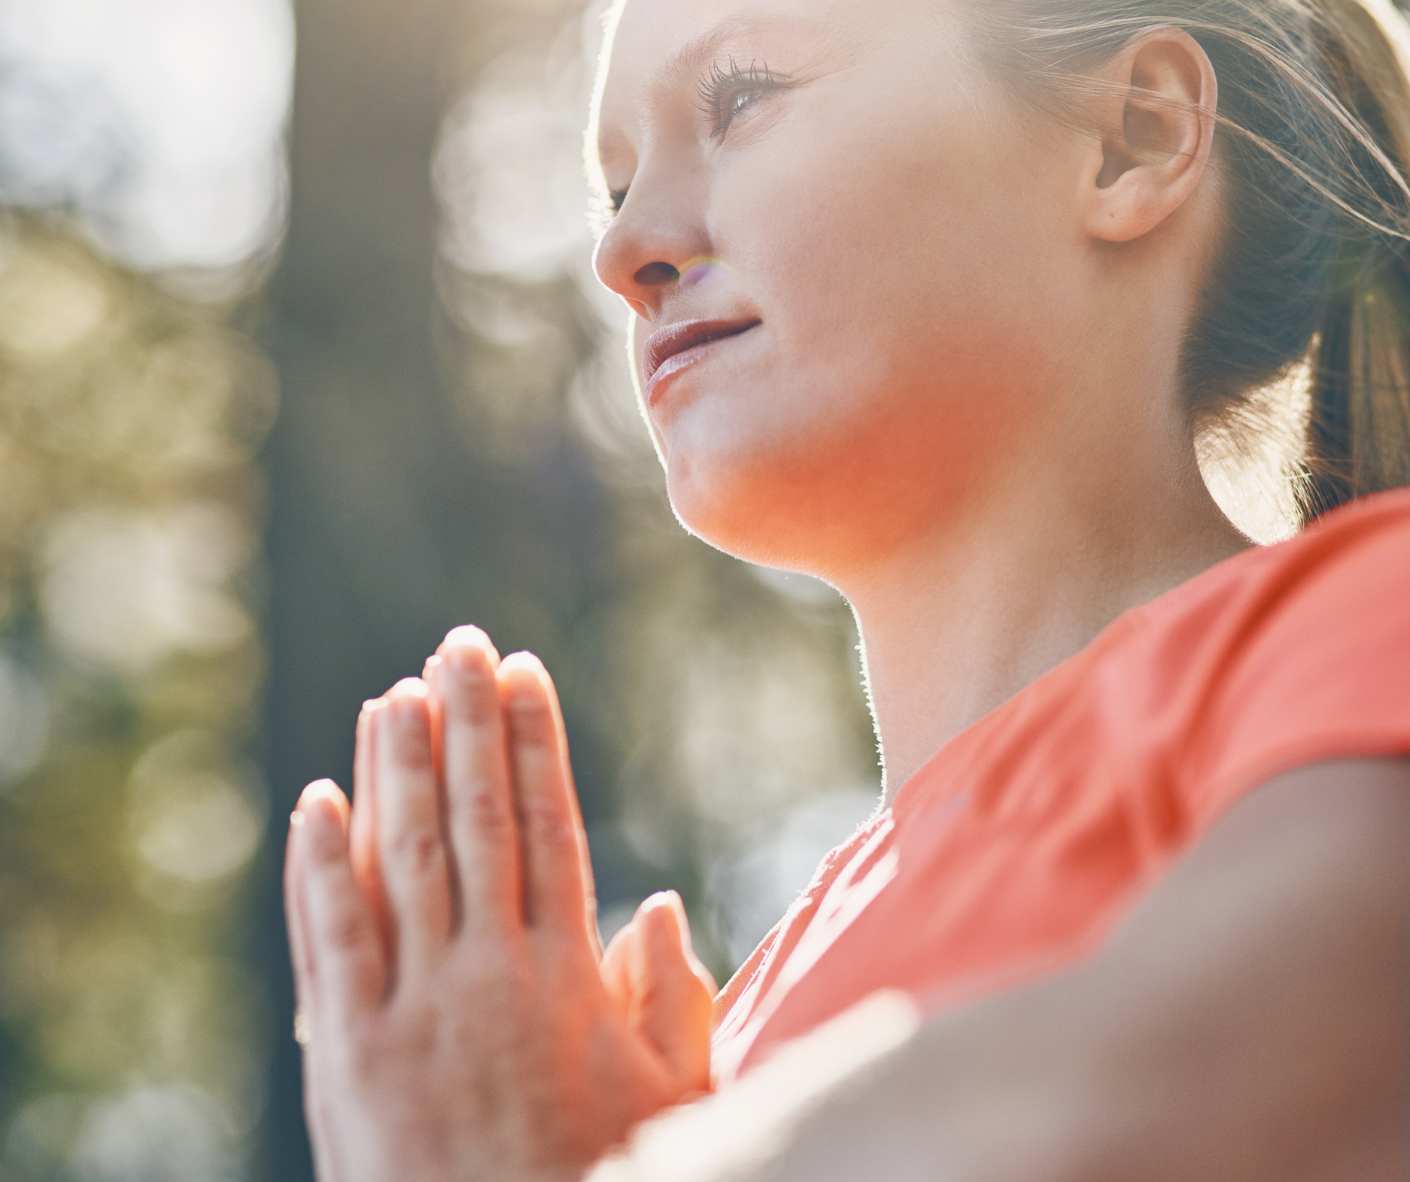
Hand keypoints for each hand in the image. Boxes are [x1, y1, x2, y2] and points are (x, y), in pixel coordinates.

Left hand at [284, 626, 715, 1181]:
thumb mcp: (670, 1101)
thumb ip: (672, 997)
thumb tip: (656, 902)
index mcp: (568, 977)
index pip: (548, 825)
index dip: (534, 742)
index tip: (525, 673)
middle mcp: (488, 974)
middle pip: (475, 820)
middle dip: (467, 724)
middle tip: (459, 644)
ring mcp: (413, 1011)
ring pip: (404, 860)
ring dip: (396, 769)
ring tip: (395, 691)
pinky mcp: (348, 1056)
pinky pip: (331, 941)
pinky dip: (322, 866)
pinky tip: (320, 800)